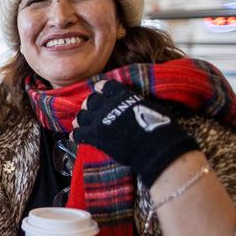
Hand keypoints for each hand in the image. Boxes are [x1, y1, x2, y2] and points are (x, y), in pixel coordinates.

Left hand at [72, 80, 197, 186]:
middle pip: (92, 101)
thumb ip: (137, 104)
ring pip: (82, 116)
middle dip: (89, 104)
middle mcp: (109, 105)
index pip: (107, 87)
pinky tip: (73, 136)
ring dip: (81, 118)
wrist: (155, 148)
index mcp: (124, 96)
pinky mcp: (95, 136)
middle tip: (88, 107)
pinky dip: (76, 135)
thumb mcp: (152, 108)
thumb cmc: (161, 129)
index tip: (97, 88)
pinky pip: (79, 134)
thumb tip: (135, 107)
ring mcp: (100, 120)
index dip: (101, 88)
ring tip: (78, 121)